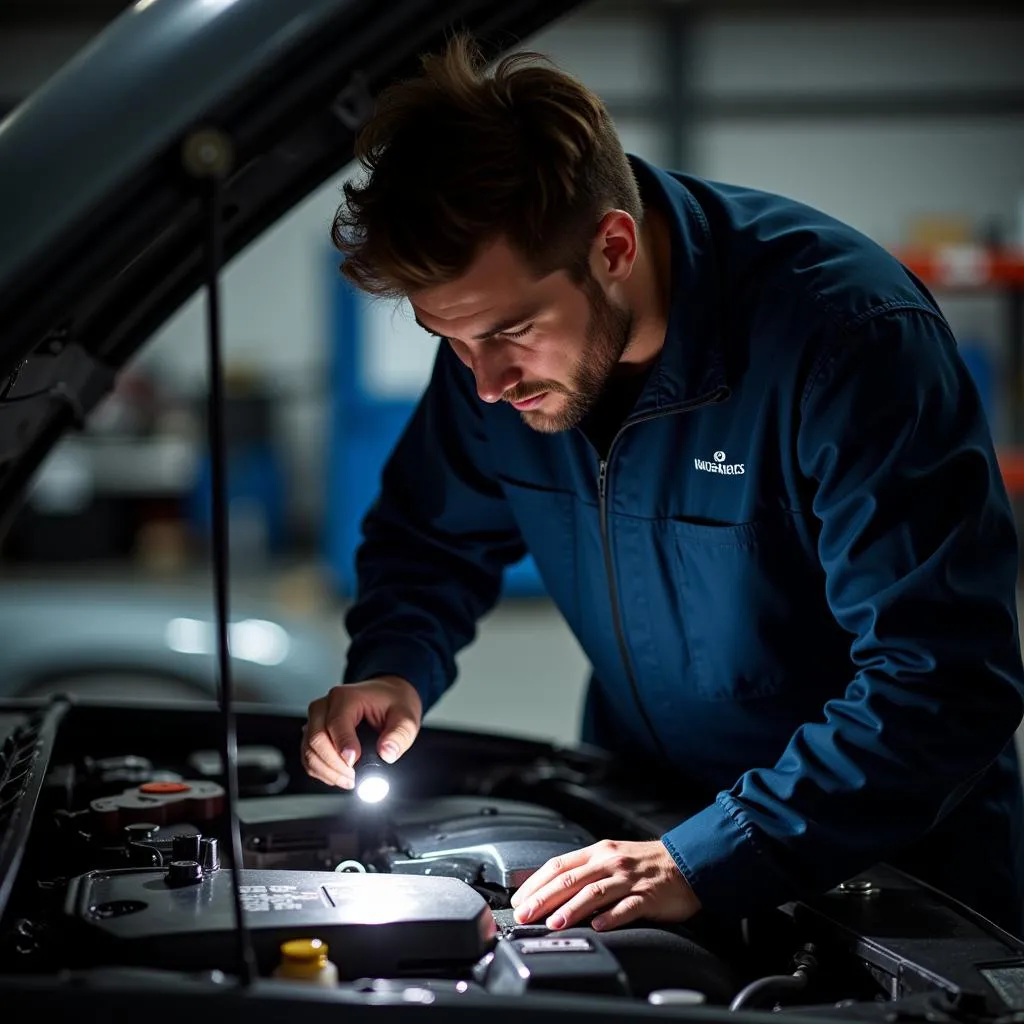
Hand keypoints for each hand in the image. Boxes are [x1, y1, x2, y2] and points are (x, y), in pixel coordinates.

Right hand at [302, 676, 421, 789]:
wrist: (387, 695)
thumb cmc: (393, 702)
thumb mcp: (406, 716)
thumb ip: (400, 734)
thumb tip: (387, 753)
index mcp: (346, 697)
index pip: (335, 724)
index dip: (343, 748)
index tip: (354, 765)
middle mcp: (325, 706)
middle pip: (316, 739)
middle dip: (334, 764)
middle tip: (354, 778)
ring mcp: (317, 719)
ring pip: (308, 750)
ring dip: (326, 771)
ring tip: (349, 780)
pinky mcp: (314, 732)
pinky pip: (307, 756)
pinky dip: (320, 771)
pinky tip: (338, 776)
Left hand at [510, 839, 700, 931]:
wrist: (685, 862)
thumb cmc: (644, 863)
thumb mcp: (610, 858)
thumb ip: (584, 871)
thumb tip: (549, 891)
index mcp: (597, 852)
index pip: (559, 865)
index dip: (536, 882)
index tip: (518, 900)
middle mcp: (610, 862)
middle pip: (571, 879)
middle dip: (544, 898)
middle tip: (525, 914)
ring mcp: (629, 879)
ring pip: (595, 892)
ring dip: (572, 908)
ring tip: (555, 922)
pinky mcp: (649, 896)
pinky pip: (627, 907)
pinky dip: (611, 917)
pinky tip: (598, 926)